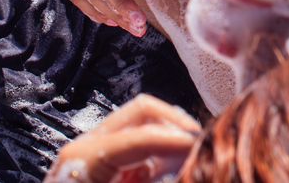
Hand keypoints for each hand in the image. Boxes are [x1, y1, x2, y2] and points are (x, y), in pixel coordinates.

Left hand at [45, 95, 199, 182]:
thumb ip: (152, 181)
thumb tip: (184, 169)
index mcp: (85, 159)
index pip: (141, 135)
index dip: (177, 139)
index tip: (203, 147)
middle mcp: (86, 146)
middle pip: (141, 112)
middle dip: (175, 123)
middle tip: (202, 143)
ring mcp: (92, 151)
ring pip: (140, 123)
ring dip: (169, 133)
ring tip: (192, 153)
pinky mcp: (100, 164)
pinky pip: (135, 145)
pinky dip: (158, 150)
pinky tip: (172, 166)